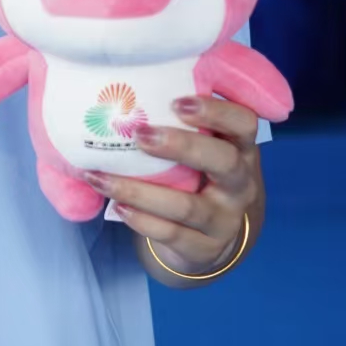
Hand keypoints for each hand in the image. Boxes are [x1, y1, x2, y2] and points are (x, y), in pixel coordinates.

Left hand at [81, 95, 262, 276]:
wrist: (206, 237)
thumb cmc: (194, 175)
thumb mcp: (198, 148)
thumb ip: (178, 123)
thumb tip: (120, 97)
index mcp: (241, 148)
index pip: (244, 123)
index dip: (216, 111)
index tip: (176, 101)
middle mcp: (241, 184)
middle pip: (224, 161)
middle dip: (182, 146)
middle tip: (140, 134)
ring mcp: (225, 220)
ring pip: (188, 207)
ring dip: (140, 191)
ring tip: (102, 178)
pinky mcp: (205, 249)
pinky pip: (172, 235)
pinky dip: (142, 221)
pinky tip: (118, 207)